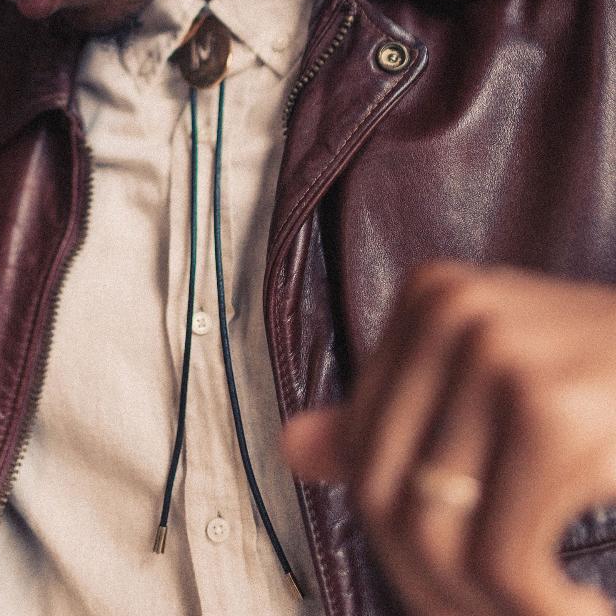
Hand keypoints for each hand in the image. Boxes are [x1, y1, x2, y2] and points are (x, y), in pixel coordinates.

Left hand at [281, 262, 615, 615]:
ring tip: (546, 615)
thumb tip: (293, 448)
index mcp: (428, 295)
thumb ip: (402, 413)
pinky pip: (504, 565)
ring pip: (433, 536)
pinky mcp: (554, 417)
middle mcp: (450, 307)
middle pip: (383, 490)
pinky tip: (589, 614)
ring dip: (482, 612)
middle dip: (431, 586)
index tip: (454, 586)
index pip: (363, 444)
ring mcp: (499, 355)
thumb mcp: (500, 383)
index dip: (397, 535)